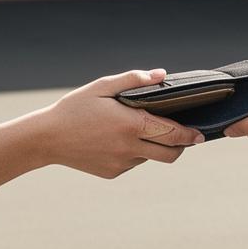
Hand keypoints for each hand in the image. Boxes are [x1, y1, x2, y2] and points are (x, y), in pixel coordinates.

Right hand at [37, 69, 206, 177]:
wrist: (47, 138)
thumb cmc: (75, 108)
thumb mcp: (102, 87)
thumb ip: (134, 80)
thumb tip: (162, 75)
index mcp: (131, 125)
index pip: (173, 134)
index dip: (190, 134)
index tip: (200, 133)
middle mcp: (130, 148)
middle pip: (170, 154)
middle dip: (181, 146)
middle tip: (184, 136)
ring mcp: (121, 163)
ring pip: (150, 157)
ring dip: (153, 146)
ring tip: (140, 129)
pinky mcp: (112, 173)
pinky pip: (132, 163)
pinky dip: (134, 152)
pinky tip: (117, 139)